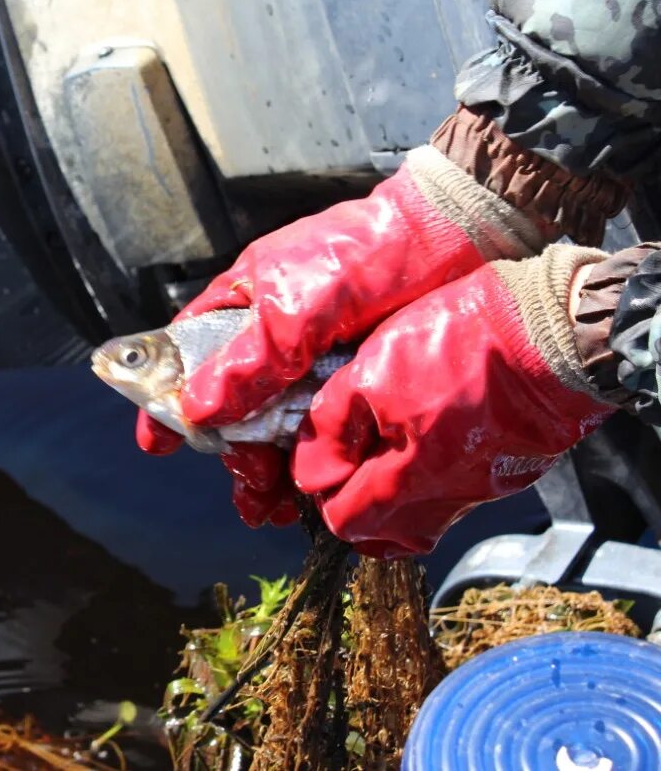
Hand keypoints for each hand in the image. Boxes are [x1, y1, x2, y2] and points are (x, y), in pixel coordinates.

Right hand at [138, 145, 541, 513]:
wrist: (457, 241)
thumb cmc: (364, 256)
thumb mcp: (294, 308)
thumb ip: (247, 362)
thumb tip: (195, 410)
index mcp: (242, 304)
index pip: (185, 355)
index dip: (165, 400)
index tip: (155, 444)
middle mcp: (271, 338)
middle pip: (230, 407)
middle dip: (230, 452)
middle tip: (245, 485)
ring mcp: (311, 364)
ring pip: (273, 429)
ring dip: (266, 470)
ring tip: (271, 508)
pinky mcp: (351, 384)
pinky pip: (317, 434)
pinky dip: (306, 467)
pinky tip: (307, 497)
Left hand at [292, 245, 613, 557]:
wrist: (553, 328)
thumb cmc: (460, 343)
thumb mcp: (372, 372)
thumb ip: (331, 428)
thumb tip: (312, 475)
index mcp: (412, 479)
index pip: (348, 522)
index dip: (325, 494)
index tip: (324, 460)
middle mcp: (452, 498)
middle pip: (388, 537)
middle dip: (358, 508)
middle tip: (350, 462)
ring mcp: (487, 488)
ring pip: (426, 520)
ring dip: (397, 498)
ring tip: (386, 448)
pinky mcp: (514, 471)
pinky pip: (460, 495)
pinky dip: (434, 481)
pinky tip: (428, 437)